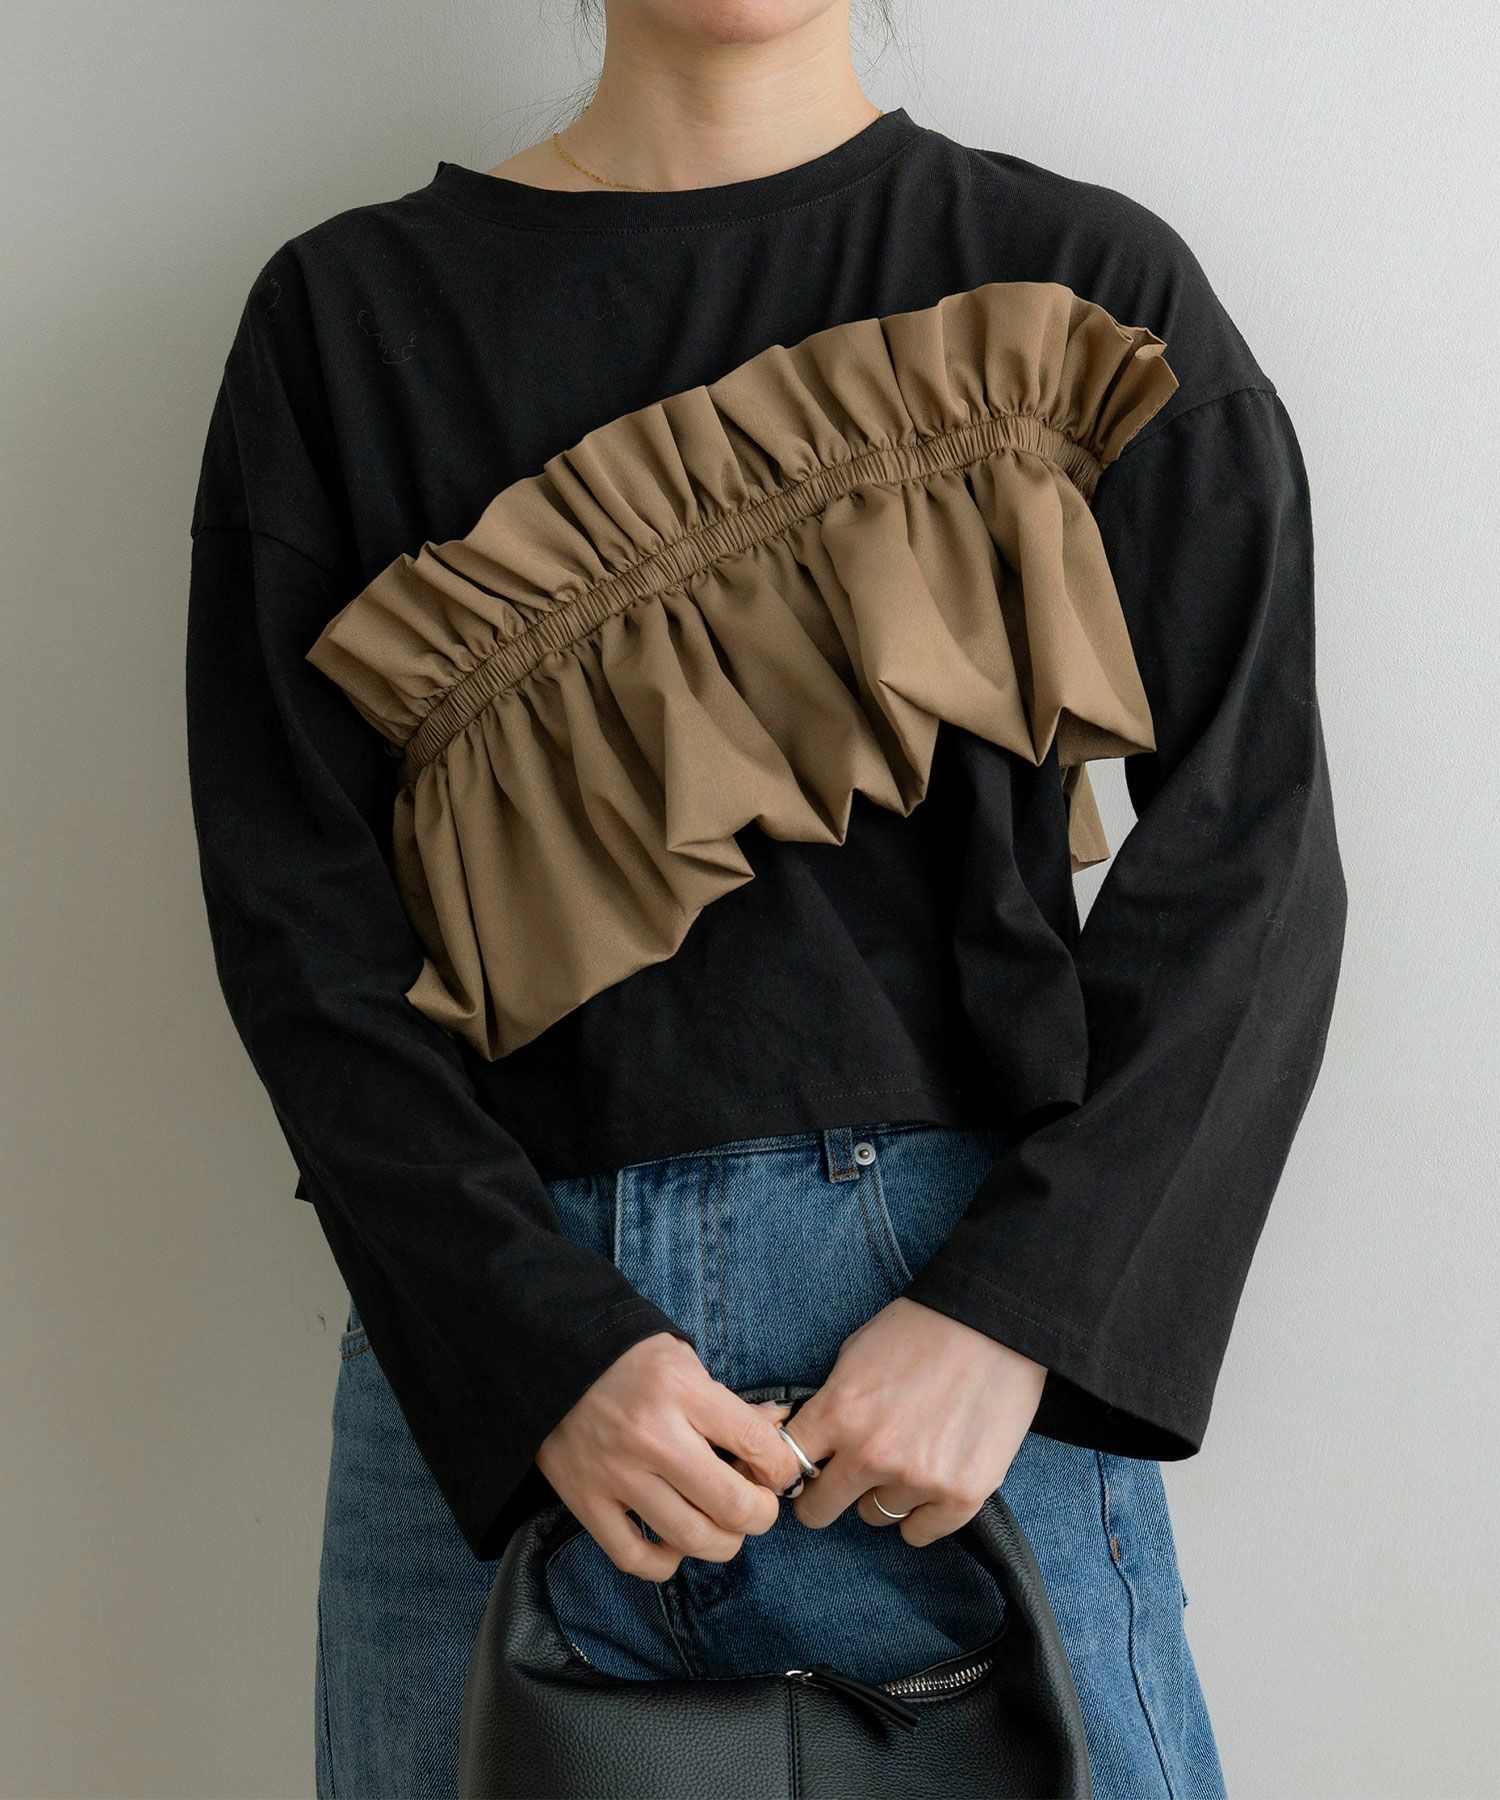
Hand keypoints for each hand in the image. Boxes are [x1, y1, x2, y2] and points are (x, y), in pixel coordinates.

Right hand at [535, 1331, 804, 1580]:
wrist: (544, 1356)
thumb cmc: (624, 1358)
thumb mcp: (683, 1361)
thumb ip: (730, 1404)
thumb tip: (778, 1431)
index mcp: (681, 1390)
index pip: (756, 1444)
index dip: (782, 1467)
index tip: (778, 1471)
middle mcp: (651, 1436)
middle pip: (732, 1505)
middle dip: (761, 1514)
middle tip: (759, 1506)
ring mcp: (615, 1473)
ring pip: (691, 1539)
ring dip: (723, 1542)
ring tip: (724, 1525)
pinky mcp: (584, 1500)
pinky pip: (635, 1558)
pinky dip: (666, 1562)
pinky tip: (676, 1543)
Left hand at [780, 1298, 1045, 1545]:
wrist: (995, 1324)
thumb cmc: (923, 1328)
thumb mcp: (855, 1352)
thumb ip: (831, 1402)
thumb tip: (812, 1440)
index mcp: (837, 1411)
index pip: (785, 1467)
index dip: (790, 1469)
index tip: (802, 1470)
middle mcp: (870, 1453)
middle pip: (818, 1510)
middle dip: (826, 1495)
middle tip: (846, 1480)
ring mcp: (916, 1479)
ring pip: (875, 1516)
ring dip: (885, 1493)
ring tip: (911, 1454)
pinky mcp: (961, 1496)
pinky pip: (919, 1533)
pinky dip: (922, 1514)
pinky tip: (933, 1479)